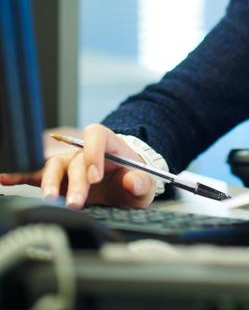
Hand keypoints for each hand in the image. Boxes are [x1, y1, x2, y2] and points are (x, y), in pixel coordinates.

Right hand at [0, 123, 155, 209]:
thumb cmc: (132, 178)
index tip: (96, 177)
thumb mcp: (144, 183)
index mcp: (108, 144)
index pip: (97, 135)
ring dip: (49, 183)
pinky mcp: (56, 177)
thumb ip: (142, 182)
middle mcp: (84, 151)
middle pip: (74, 158)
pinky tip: (5, 177)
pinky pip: (34, 173)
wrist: (124, 183)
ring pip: (52, 166)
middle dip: (74, 181)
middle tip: (75, 203)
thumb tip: (133, 180)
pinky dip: (19, 175)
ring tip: (49, 199)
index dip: (94, 153)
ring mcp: (67, 163)